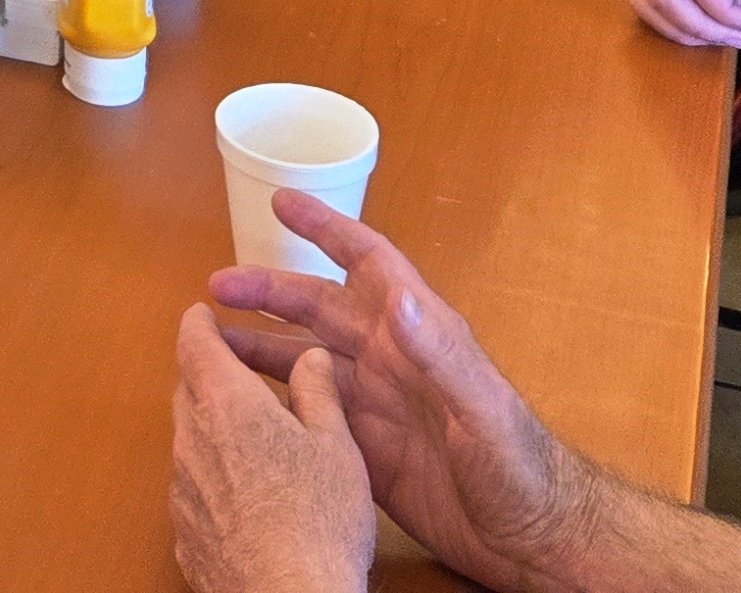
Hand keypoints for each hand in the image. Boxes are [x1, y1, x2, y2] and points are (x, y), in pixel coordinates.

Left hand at [171, 304, 375, 592]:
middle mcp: (193, 438)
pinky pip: (191, 489)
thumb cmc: (320, 520)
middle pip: (186, 388)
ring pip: (187, 440)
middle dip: (205, 373)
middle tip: (232, 371)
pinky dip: (210, 479)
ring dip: (209, 430)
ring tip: (248, 440)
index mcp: (228, 403)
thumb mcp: (336, 444)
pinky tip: (243, 497)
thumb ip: (318, 392)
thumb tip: (311, 358)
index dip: (199, 322)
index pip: (195, 342)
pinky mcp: (183, 531)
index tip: (203, 313)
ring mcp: (182, 488)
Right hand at [203, 195, 594, 592]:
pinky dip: (273, 406)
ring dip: (261, 348)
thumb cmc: (520, 467)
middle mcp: (392, 361)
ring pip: (306, 363)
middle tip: (216, 287)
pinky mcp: (366, 452)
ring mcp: (376, 407)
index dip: (327, 229)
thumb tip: (395, 295)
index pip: (368, 263)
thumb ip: (440, 353)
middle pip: (320, 309)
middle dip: (270, 291)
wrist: (530, 538)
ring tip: (210, 345)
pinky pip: (309, 417)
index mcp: (420, 336)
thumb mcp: (483, 408)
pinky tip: (240, 408)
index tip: (281, 202)